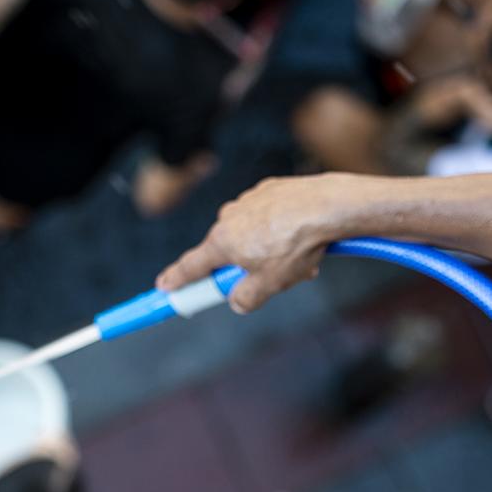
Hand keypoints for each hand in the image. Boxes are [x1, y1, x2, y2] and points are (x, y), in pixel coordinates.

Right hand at [155, 173, 355, 311]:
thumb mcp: (270, 285)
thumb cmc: (296, 245)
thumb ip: (246, 298)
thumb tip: (237, 301)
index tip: (164, 287)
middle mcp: (229, 217)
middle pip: (228, 252)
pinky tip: (305, 238)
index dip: (177, 280)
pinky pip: (269, 218)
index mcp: (222, 242)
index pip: (190, 267)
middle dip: (247, 269)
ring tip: (299, 260)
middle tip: (270, 279)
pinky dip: (282, 231)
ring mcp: (249, 201)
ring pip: (253, 236)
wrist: (327, 206)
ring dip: (270, 252)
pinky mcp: (270, 190)